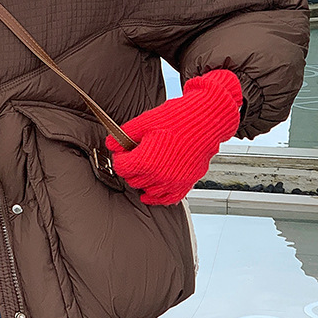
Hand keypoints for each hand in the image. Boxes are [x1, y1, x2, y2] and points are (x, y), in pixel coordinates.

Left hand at [105, 70, 241, 204]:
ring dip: (143, 181)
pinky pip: (168, 199)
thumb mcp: (145, 121)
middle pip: (133, 180)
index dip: (119, 158)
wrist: (206, 121)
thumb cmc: (178, 118)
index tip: (122, 152)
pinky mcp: (186, 183)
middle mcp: (159, 175)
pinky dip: (159, 197)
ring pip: (148, 191)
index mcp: (145, 160)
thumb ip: (124, 135)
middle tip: (133, 157)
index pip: (121, 168)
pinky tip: (152, 193)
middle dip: (130, 169)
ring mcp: (173, 181)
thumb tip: (111, 143)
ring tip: (145, 168)